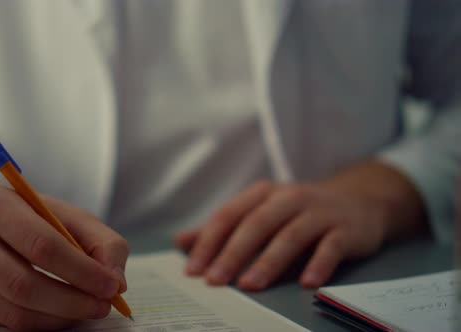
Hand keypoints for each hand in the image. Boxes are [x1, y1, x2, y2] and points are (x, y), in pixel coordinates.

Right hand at [0, 180, 128, 330]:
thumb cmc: (35, 218)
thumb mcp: (71, 217)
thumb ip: (103, 243)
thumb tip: (117, 282)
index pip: (41, 245)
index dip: (80, 270)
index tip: (111, 285)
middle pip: (23, 283)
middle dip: (72, 299)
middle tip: (104, 304)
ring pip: (15, 310)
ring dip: (61, 315)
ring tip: (89, 308)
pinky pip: (9, 322)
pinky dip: (45, 323)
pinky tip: (65, 313)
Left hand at [175, 161, 426, 289]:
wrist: (358, 201)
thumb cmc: (297, 212)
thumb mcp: (259, 213)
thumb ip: (223, 228)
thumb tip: (181, 241)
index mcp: (262, 194)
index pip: (228, 215)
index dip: (209, 242)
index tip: (193, 270)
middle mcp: (288, 197)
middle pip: (255, 225)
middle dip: (232, 253)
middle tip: (215, 281)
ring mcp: (318, 212)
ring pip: (289, 236)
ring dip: (268, 262)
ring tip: (250, 286)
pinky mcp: (345, 228)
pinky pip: (330, 247)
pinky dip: (319, 264)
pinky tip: (307, 284)